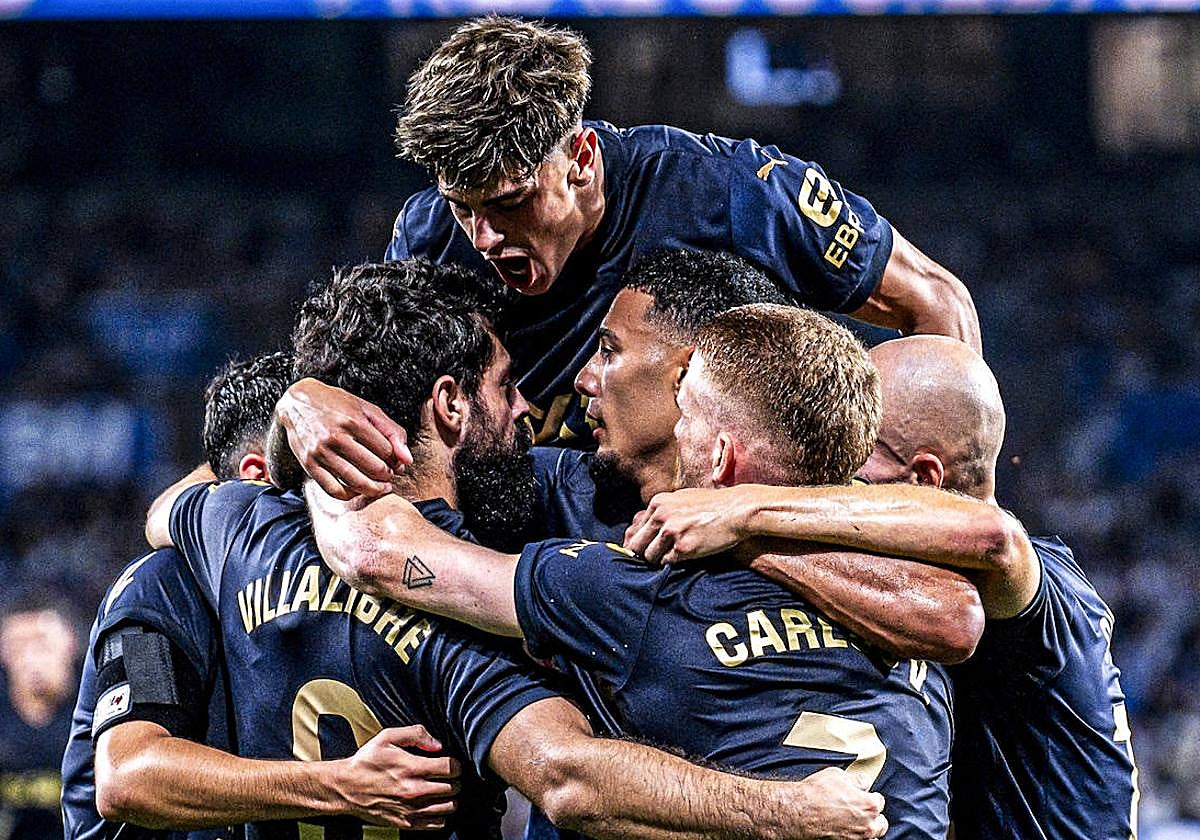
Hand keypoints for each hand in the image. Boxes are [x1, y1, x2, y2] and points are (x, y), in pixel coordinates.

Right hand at [278, 379, 411, 500]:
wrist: (298, 401)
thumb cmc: (337, 404)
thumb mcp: (367, 409)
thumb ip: (392, 431)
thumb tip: (408, 460)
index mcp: (353, 421)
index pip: (386, 451)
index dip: (396, 460)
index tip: (396, 463)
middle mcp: (336, 437)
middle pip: (374, 468)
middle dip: (388, 476)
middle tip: (390, 476)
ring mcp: (320, 452)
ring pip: (355, 482)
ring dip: (374, 489)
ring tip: (381, 487)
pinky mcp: (309, 464)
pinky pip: (332, 489)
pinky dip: (349, 495)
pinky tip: (358, 490)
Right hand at [329, 725, 460, 830]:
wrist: (346, 787)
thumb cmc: (366, 762)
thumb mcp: (387, 737)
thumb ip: (416, 734)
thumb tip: (437, 744)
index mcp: (412, 768)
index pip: (451, 768)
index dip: (455, 764)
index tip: (450, 763)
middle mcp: (414, 790)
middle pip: (454, 788)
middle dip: (454, 780)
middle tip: (447, 776)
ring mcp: (411, 809)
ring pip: (449, 807)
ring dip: (450, 797)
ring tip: (442, 790)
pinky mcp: (406, 823)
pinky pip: (437, 823)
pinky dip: (440, 815)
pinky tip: (434, 804)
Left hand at [623, 488, 752, 564]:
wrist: (737, 510)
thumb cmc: (712, 504)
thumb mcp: (682, 498)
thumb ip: (663, 509)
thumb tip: (646, 523)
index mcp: (658, 503)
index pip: (635, 530)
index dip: (641, 542)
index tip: (647, 549)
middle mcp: (661, 516)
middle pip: (636, 545)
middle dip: (644, 554)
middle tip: (654, 558)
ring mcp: (671, 532)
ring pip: (649, 557)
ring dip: (658, 560)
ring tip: (671, 557)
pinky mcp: (684, 547)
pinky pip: (666, 562)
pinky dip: (672, 563)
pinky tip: (683, 558)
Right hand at [772, 767, 886, 839]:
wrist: (799, 812)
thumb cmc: (816, 794)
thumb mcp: (837, 775)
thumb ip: (856, 780)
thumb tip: (863, 782)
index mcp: (869, 805)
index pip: (879, 801)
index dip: (870, 796)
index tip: (864, 795)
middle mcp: (867, 825)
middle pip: (881, 824)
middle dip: (874, 816)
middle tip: (863, 811)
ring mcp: (857, 839)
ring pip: (873, 838)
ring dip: (867, 831)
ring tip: (856, 824)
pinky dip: (856, 838)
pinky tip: (847, 832)